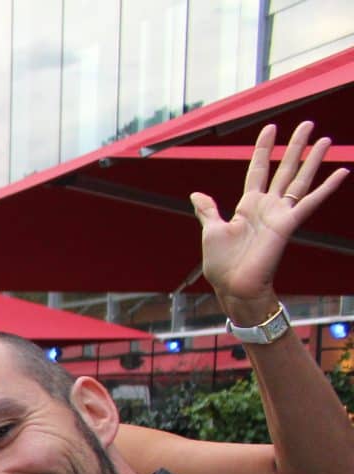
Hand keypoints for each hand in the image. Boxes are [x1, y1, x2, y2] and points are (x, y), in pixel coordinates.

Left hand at [194, 122, 347, 320]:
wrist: (233, 286)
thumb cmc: (221, 264)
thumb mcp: (211, 231)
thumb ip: (208, 211)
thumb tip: (196, 194)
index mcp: (247, 205)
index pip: (258, 169)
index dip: (264, 149)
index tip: (271, 128)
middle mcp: (267, 206)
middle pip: (284, 168)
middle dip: (295, 146)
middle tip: (307, 124)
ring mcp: (279, 214)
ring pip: (299, 179)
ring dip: (313, 159)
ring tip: (325, 139)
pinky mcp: (288, 224)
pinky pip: (311, 202)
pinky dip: (327, 187)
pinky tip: (342, 172)